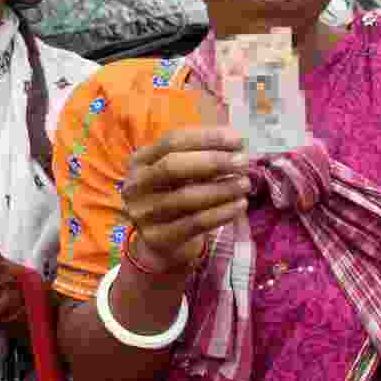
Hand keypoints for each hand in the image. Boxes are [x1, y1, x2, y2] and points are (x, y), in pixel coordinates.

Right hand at [121, 126, 251, 274]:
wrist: (162, 242)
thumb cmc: (177, 195)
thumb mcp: (181, 173)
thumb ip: (201, 155)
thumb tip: (237, 145)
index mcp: (140, 160)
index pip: (173, 141)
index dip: (207, 138)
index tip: (239, 140)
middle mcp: (136, 185)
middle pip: (173, 166)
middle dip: (213, 161)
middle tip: (243, 162)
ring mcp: (143, 213)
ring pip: (186, 197)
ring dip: (222, 188)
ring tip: (245, 184)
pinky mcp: (158, 237)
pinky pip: (195, 223)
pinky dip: (222, 212)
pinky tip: (240, 205)